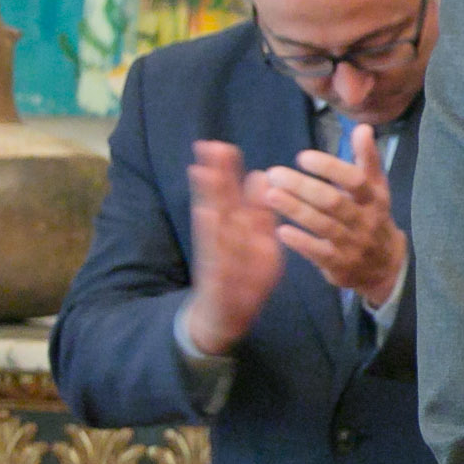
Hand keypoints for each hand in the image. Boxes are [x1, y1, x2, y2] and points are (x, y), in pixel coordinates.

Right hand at [182, 141, 283, 355]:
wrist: (224, 318)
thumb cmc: (242, 278)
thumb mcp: (258, 243)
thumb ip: (259, 212)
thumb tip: (261, 176)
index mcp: (239, 231)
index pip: (232, 197)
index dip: (228, 172)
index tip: (223, 146)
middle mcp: (226, 240)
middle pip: (219, 204)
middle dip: (215, 177)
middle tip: (208, 146)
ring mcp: (220, 259)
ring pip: (213, 225)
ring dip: (208, 200)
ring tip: (202, 173)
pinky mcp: (218, 279)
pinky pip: (217, 255)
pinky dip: (213, 237)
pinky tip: (207, 215)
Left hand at [261, 125, 406, 307]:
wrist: (385, 268)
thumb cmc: (373, 219)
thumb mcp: (376, 190)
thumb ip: (367, 159)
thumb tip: (362, 127)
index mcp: (375, 199)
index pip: (355, 180)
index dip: (330, 167)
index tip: (301, 157)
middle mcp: (365, 221)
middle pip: (334, 202)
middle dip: (303, 186)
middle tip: (274, 174)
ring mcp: (353, 245)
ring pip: (323, 225)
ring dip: (295, 209)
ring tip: (270, 195)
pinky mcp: (340, 266)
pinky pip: (319, 253)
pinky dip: (300, 241)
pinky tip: (280, 229)